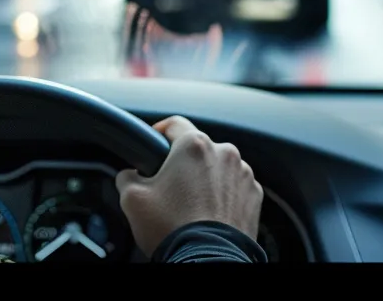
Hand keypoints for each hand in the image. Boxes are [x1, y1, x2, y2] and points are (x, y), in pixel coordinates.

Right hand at [115, 116, 263, 255]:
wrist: (208, 260)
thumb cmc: (172, 229)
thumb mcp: (132, 199)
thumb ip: (127, 176)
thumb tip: (130, 175)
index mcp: (194, 146)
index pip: (173, 124)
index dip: (158, 131)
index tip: (152, 143)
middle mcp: (224, 153)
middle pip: (198, 148)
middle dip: (182, 163)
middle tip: (167, 186)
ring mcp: (243, 175)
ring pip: (218, 167)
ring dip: (205, 179)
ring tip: (190, 205)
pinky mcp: (255, 197)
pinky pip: (234, 188)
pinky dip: (223, 196)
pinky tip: (209, 214)